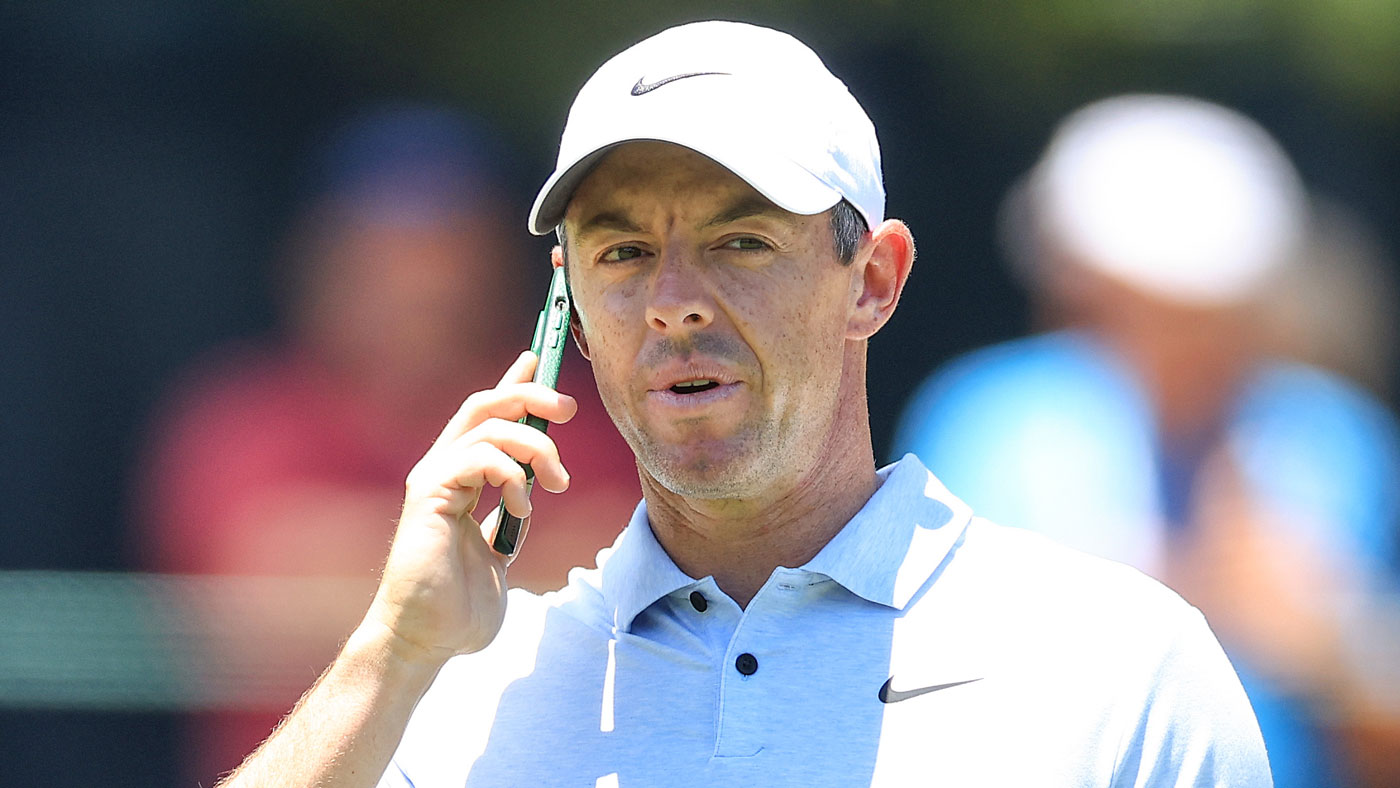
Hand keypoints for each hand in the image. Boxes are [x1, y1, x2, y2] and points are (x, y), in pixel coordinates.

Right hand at [362, 351, 575, 661]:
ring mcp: (433, 479)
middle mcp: (441, 469)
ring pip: (490, 425)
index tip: (537, 357)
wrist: (428, 641)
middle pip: (486, 404)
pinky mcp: (430, 493)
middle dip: (531, 395)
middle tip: (569, 409)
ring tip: (555, 484)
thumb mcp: (499, 548)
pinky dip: (512, 473)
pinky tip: (523, 505)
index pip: (484, 416)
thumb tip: (531, 487)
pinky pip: (479, 456)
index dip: (511, 383)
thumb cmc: (459, 605)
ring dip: (536, 447)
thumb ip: (509, 515)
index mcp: (457, 478)